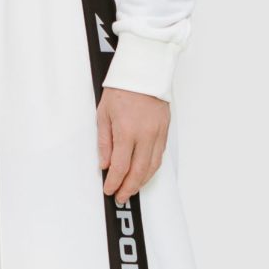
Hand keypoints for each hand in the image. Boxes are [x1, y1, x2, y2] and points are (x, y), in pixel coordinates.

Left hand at [97, 86, 168, 203]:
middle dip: (129, 188)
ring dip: (142, 181)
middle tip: (121, 197)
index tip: (109, 189)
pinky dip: (152, 169)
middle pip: (139, 171)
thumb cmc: (122, 89)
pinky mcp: (165, 130)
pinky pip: (160, 155)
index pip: (120, 166)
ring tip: (132, 189)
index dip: (114, 182)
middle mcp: (145, 134)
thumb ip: (104, 142)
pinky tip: (144, 174)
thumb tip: (104, 164)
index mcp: (127, 130)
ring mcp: (158, 133)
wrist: (143, 71)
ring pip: (152, 166)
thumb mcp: (103, 114)